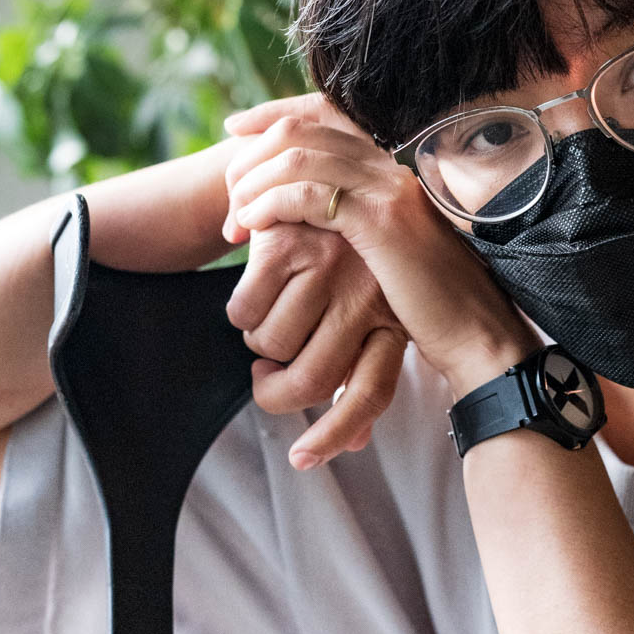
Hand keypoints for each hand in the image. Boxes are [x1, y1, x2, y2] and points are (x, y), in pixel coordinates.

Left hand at [221, 93, 537, 395]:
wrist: (476, 332)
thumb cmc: (433, 305)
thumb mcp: (390, 251)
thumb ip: (356, 221)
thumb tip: (307, 215)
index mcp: (392, 167)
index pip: (324, 112)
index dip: (274, 113)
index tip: (236, 127)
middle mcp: (392, 165)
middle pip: (302, 128)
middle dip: (253, 156)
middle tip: (230, 197)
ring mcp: (388, 187)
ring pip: (298, 156)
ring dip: (254, 183)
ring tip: (237, 221)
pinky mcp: (380, 218)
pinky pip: (307, 192)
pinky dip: (270, 204)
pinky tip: (255, 227)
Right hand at [227, 220, 407, 468]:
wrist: (327, 172)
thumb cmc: (351, 260)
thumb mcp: (373, 311)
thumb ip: (359, 370)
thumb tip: (354, 445)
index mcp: (395, 319)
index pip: (371, 395)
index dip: (334, 434)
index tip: (300, 461)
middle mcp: (367, 297)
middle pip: (310, 382)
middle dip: (273, 392)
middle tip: (263, 376)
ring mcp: (329, 269)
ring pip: (272, 346)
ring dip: (257, 343)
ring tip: (266, 317)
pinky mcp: (288, 245)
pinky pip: (243, 312)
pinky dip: (238, 313)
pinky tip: (251, 290)